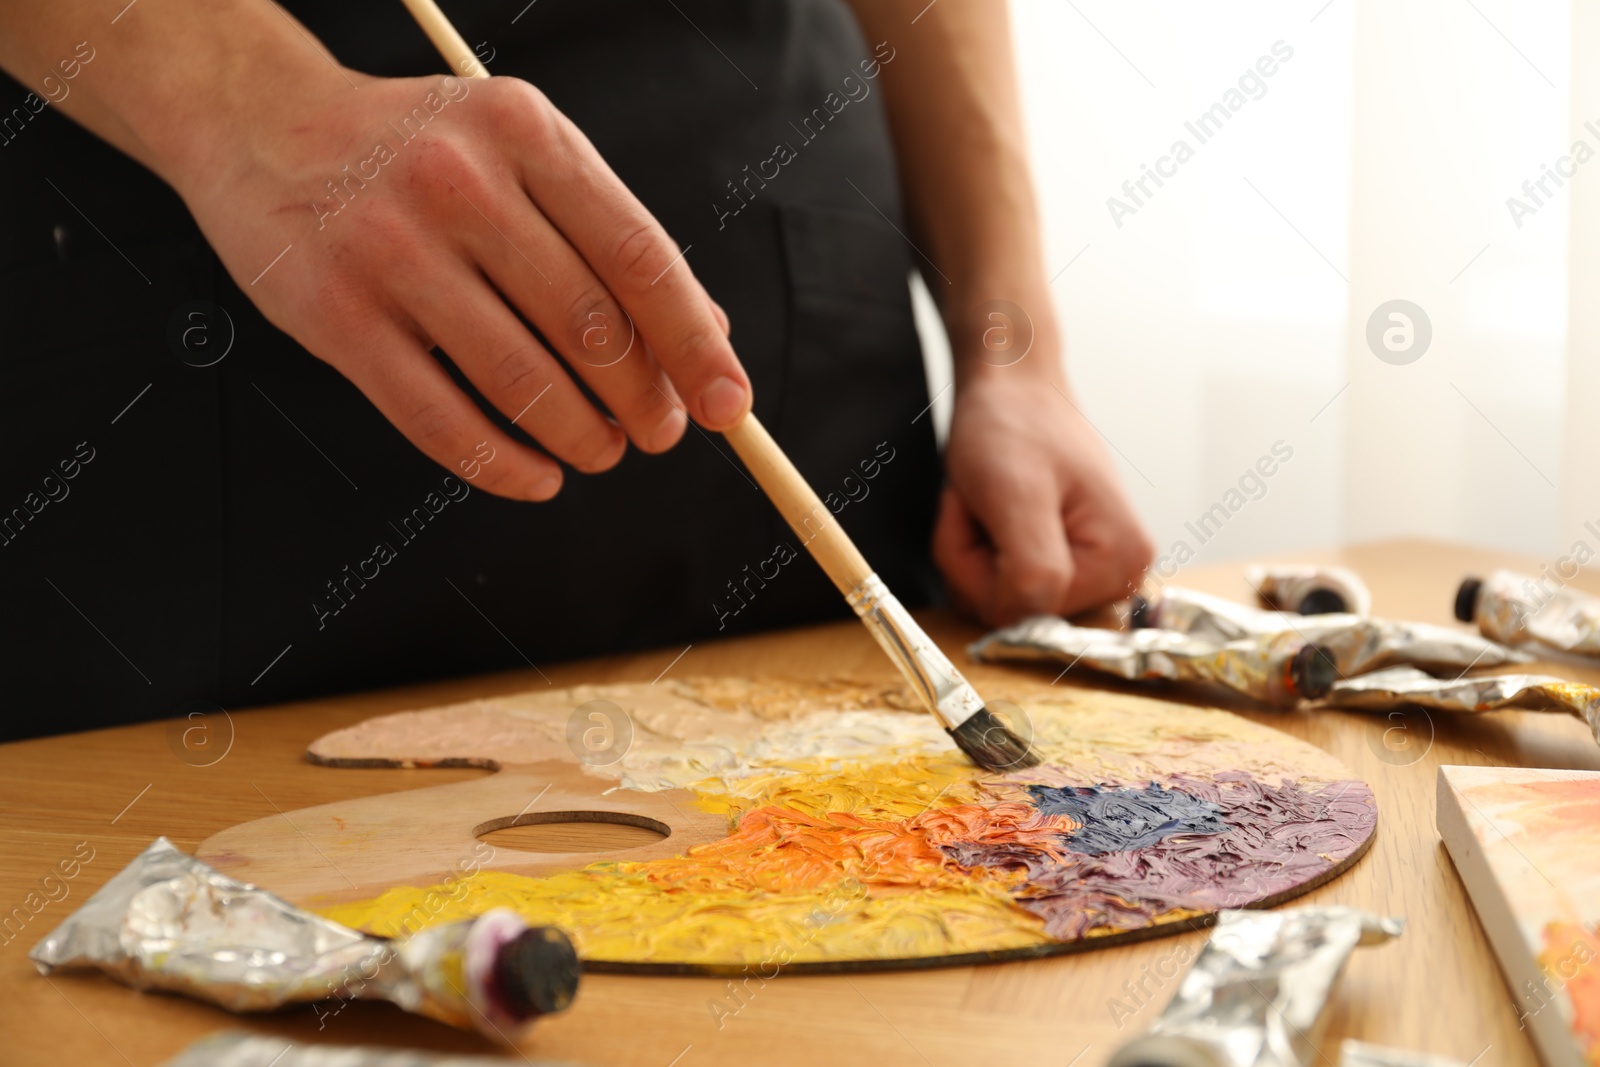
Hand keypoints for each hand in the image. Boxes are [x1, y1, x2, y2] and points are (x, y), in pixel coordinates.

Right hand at [169, 66, 747, 500]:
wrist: (263, 123)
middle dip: (643, 401)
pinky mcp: (336, 315)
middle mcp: (460, 182)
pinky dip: (503, 467)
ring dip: (581, 439)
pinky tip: (536, 480)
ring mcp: (391, 248)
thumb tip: (707, 335)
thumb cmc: (420, 152)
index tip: (729, 405)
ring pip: (522, 380)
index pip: (639, 256)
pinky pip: (439, 420)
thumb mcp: (522, 154)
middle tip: (657, 434)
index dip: (693, 344)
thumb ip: (609, 233)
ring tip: (600, 453)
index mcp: (526, 132)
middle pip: (589, 325)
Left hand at [933, 366, 1152, 625]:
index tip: (983, 510)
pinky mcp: (1062, 563)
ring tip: (987, 503)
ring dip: (970, 554)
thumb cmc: (1014, 423)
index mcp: (1121, 561)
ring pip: (997, 602)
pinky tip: (990, 513)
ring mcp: (1089, 571)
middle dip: (973, 561)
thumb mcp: (1016, 493)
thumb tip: (1029, 625)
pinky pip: (998, 586)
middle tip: (980, 504)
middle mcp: (1116, 575)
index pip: (1027, 611)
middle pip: (1012, 611)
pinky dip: (975, 552)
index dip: (981, 569)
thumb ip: (1032, 569)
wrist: (1012, 386)